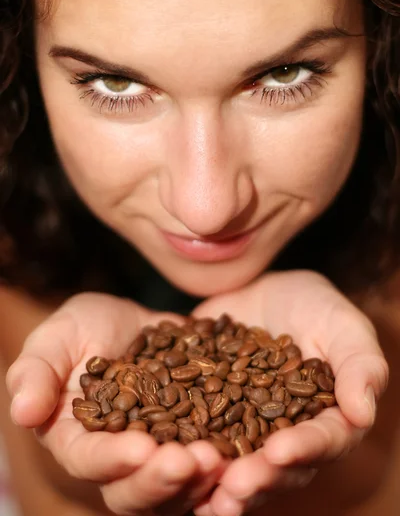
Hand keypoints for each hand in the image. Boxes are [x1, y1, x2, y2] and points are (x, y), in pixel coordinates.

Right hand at [6, 293, 225, 514]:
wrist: (137, 323)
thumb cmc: (87, 328)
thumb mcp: (58, 336)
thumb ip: (36, 370)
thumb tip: (21, 410)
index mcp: (78, 440)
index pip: (89, 460)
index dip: (112, 458)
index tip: (138, 448)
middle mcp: (120, 461)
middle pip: (136, 490)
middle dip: (163, 479)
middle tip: (192, 461)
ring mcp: (161, 457)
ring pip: (178, 489)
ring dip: (200, 482)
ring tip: (222, 460)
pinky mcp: (197, 444)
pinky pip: (214, 467)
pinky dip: (230, 468)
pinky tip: (253, 455)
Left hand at [191, 270, 388, 515]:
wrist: (259, 291)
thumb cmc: (312, 305)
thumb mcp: (341, 323)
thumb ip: (359, 364)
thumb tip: (362, 411)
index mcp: (327, 419)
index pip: (323, 441)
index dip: (304, 448)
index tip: (280, 450)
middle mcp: (287, 436)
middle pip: (278, 468)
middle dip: (257, 478)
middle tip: (234, 485)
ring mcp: (246, 432)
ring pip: (238, 468)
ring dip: (222, 483)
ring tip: (205, 494)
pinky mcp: (209, 419)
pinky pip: (199, 442)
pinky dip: (188, 458)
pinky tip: (168, 465)